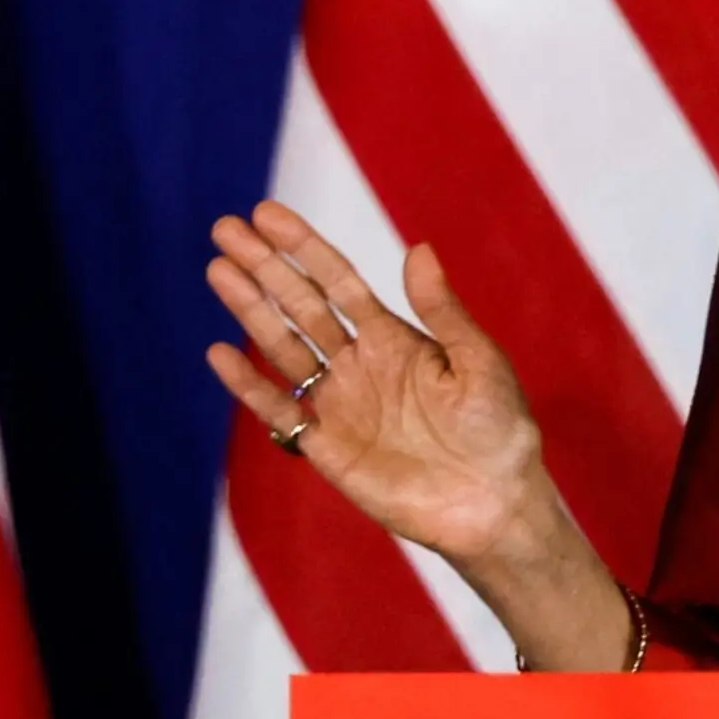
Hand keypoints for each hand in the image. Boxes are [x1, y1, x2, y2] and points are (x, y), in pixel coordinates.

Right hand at [202, 200, 556, 569]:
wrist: (492, 503)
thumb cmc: (499, 430)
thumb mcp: (479, 362)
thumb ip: (443, 311)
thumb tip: (419, 249)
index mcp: (396, 338)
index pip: (338, 282)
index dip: (304, 249)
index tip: (267, 215)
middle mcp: (360, 364)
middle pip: (302, 305)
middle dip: (265, 267)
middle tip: (226, 228)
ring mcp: (339, 403)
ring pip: (283, 347)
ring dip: (250, 310)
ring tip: (219, 270)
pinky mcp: (326, 447)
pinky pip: (278, 410)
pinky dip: (248, 385)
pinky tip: (221, 352)